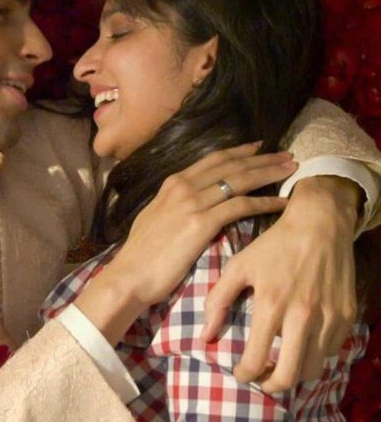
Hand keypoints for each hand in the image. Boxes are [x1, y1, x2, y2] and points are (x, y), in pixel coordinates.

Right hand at [77, 143, 295, 344]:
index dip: (240, 151)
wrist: (130, 274)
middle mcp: (183, 186)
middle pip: (231, 165)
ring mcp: (192, 202)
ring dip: (269, 173)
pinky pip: (241, 206)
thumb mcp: (155, 216)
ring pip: (240, 180)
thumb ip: (174, 204)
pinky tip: (282, 203)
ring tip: (291, 171)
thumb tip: (191, 201)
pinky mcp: (201, 222)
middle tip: (288, 155)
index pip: (213, 159)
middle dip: (263, 158)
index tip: (261, 147)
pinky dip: (264, 202)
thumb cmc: (142, 253)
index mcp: (172, 183)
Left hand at [202, 176, 361, 392]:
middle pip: (290, 374)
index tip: (239, 374)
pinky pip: (332, 349)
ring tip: (281, 366)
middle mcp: (303, 316)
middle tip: (262, 382)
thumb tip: (205, 336)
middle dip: (272, 386)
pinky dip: (316, 355)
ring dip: (296, 373)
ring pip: (315, 367)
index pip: (257, 358)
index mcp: (272, 305)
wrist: (319, 225)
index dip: (245, 374)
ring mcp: (329, 317)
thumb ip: (217, 301)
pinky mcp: (347, 314)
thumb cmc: (273, 246)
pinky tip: (302, 347)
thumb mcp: (238, 267)